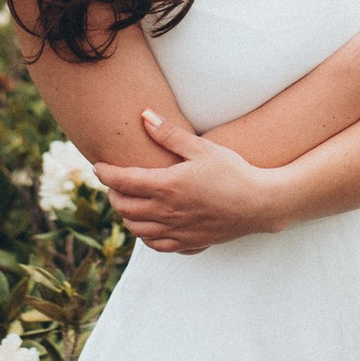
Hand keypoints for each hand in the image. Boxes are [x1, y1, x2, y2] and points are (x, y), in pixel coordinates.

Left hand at [93, 108, 277, 253]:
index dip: (105, 173)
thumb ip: (170, 134)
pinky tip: (149, 225)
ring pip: (136, 229)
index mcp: (167, 186)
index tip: (98, 166)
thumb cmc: (233, 172)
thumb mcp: (202, 148)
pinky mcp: (189, 243)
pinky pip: (156, 245)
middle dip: (113, 194)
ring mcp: (177, 231)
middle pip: (124, 207)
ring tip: (129, 203)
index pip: (122, 181)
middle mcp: (167, 212)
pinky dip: (145, 236)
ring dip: (126, 216)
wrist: (261, 204)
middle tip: (114, 183)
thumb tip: (144, 115)